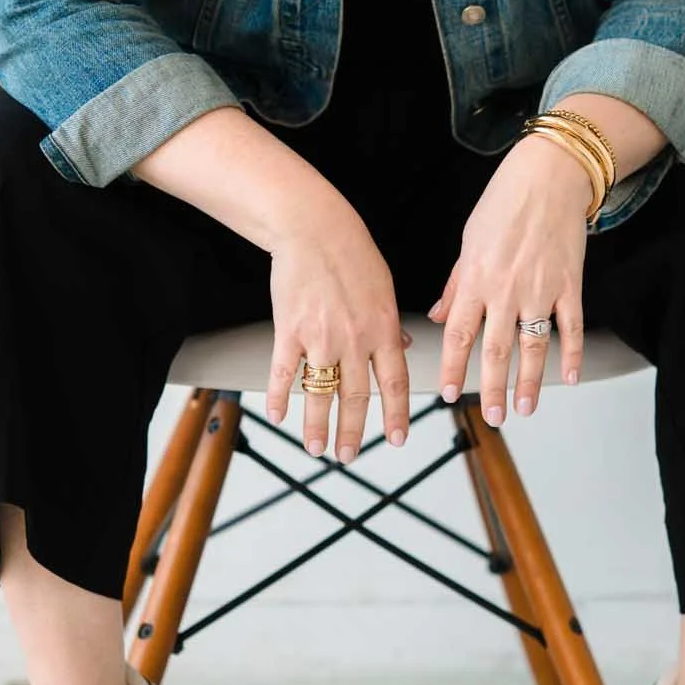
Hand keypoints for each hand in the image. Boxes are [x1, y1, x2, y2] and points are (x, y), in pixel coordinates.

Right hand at [264, 199, 411, 461]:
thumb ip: (392, 322)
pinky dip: (281, 398)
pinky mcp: (290, 331)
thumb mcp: (384, 286)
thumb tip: (404, 345)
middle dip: (354, 432)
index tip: (397, 439)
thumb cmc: (350, 251)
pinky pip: (285, 374)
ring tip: (316, 448)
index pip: (395, 382)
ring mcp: (321, 338)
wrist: (314, 229)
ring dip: (318, 426)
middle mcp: (355, 339)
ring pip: (321, 394)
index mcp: (383, 328)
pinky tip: (279, 416)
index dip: (397, 415)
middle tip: (350, 456)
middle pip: (356, 397)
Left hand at [428, 137, 589, 422]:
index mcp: (475, 278)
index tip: (447, 393)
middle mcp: (506, 289)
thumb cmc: (505, 203)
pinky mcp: (570, 285)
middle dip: (490, 388)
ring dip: (528, 382)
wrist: (549, 175)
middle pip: (495, 350)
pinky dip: (571, 355)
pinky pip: (571, 328)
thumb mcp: (469, 242)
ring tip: (524, 408)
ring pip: (533, 347)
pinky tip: (567, 378)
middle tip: (491, 416)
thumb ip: (456, 284)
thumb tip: (437, 316)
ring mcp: (541, 289)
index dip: (451, 367)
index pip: (458, 333)